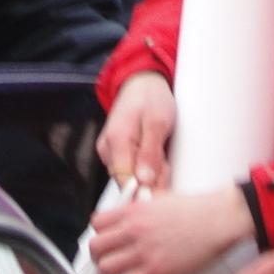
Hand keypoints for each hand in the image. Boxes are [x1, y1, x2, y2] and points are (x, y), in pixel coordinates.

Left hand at [88, 187, 252, 273]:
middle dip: (96, 257)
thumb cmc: (198, 210)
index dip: (98, 234)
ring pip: (105, 268)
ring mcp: (143, 252)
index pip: (98, 223)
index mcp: (135, 211)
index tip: (101, 241)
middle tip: (100, 262)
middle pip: (96, 247)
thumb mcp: (163, 198)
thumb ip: (144, 205)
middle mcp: (134, 231)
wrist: (218, 220)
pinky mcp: (155, 272)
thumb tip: (138, 209)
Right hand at [96, 70, 175, 188]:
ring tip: (161, 152)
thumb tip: (144, 181)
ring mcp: (109, 151)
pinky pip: (130, 169)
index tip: (163, 186)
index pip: (125, 182)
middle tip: (166, 161)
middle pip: (128, 182)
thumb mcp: (158, 122)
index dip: (145, 190)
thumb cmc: (150, 98)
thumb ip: (150, 153)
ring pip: (130, 177)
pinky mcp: (115, 152)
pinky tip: (154, 154)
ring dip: (150, 173)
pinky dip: (145, 167)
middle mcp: (107, 149)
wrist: (141, 82)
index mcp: (116, 141)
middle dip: (151, 180)